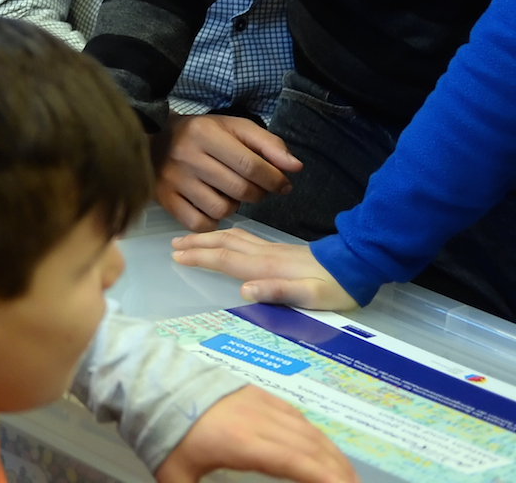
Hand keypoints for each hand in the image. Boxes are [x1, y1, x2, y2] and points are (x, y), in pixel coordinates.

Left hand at [155, 384, 354, 482]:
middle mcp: (260, 421)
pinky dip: (317, 436)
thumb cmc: (163, 430)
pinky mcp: (259, 394)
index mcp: (243, 443)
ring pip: (310, 431)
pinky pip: (298, 416)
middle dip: (340, 473)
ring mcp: (262, 404)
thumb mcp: (173, 473)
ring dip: (334, 456)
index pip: (298, 462)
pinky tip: (323, 450)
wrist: (151, 379)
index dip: (326, 478)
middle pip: (312, 448)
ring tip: (348, 478)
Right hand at [159, 115, 300, 231]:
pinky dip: (212, 220)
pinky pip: (199, 223)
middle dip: (258, 194)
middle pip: (239, 189)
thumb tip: (295, 167)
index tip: (283, 185)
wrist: (152, 139)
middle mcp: (187, 156)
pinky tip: (212, 206)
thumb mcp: (234, 127)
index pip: (251, 165)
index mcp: (205, 134)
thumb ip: (268, 144)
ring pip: (221, 209)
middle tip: (256, 188)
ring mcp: (173, 180)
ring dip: (234, 206)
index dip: (275, 179)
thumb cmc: (201, 134)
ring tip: (229, 194)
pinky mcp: (163, 199)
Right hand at [171, 228, 357, 309]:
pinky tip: (225, 237)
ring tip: (190, 237)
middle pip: (223, 244)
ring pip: (233, 238)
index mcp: (266, 267)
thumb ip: (277, 292)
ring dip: (208, 237)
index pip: (225, 260)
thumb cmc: (335, 287)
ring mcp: (272, 250)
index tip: (176, 255)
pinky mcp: (280, 250)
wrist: (358, 266)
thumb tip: (244, 289)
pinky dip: (226, 235)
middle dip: (197, 243)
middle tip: (174, 243)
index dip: (199, 257)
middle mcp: (265, 255)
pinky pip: (244, 238)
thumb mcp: (310, 296)